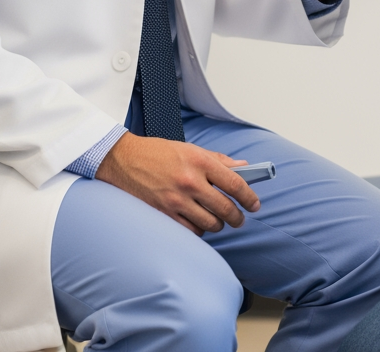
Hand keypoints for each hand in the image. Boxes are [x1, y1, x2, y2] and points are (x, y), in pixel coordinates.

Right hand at [95, 132, 259, 235]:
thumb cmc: (158, 153)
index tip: (255, 204)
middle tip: (240, 218)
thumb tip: (243, 167)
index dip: (249, 196)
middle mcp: (190, 181)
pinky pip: (191, 231)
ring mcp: (176, 200)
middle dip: (237, 217)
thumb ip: (219, 160)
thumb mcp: (191, 149)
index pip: (235, 183)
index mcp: (200, 161)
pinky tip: (199, 223)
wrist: (124, 160)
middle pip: (225, 208)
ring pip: (210, 224)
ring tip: (218, 220)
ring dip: (218, 224)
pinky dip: (199, 230)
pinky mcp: (164, 214)